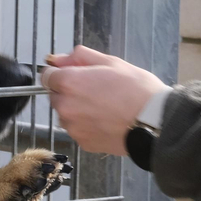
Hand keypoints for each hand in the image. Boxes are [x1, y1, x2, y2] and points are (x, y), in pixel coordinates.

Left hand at [40, 45, 166, 155]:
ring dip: (77, 110)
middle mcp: (65, 106)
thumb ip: (80, 57)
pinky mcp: (82, 143)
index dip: (61, 74)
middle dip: (69, 92)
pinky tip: (106, 121)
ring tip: (104, 107)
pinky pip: (78, 130)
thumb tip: (58, 59)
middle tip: (96, 91)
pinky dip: (87, 126)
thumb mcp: (111, 62)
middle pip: (56, 96)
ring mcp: (73, 127)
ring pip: (66, 115)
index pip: (47, 76)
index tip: (76, 76)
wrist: (153, 122)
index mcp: (69, 82)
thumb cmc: (136, 89)